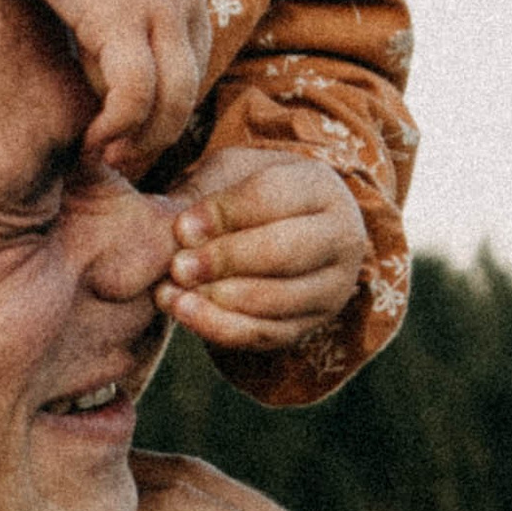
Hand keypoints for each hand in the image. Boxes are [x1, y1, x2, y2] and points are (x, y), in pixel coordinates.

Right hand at [0, 0, 212, 168]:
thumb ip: (116, 7)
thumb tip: (100, 56)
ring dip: (140, 140)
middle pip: (190, 92)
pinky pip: (134, 94)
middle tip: (121, 161)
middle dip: (158, 137)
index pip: (193, 68)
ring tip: (105, 156)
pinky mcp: (121, 16)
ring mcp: (158, 6)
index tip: (130, 134)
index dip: (165, 110)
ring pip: (171, 102)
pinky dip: (117, 126)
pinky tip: (90, 137)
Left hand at [160, 146, 364, 356]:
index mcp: (320, 187)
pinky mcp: (311, 324)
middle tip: (178, 266)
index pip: (272, 197)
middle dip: (224, 261)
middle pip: (282, 252)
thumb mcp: (227, 176)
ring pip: (277, 299)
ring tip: (171, 293)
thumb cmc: (246, 198)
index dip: (223, 214)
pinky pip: (266, 334)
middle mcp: (341, 238)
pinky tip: (184, 312)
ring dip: (218, 299)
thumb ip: (202, 195)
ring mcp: (332, 287)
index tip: (181, 227)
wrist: (275, 231)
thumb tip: (174, 229)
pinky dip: (220, 327)